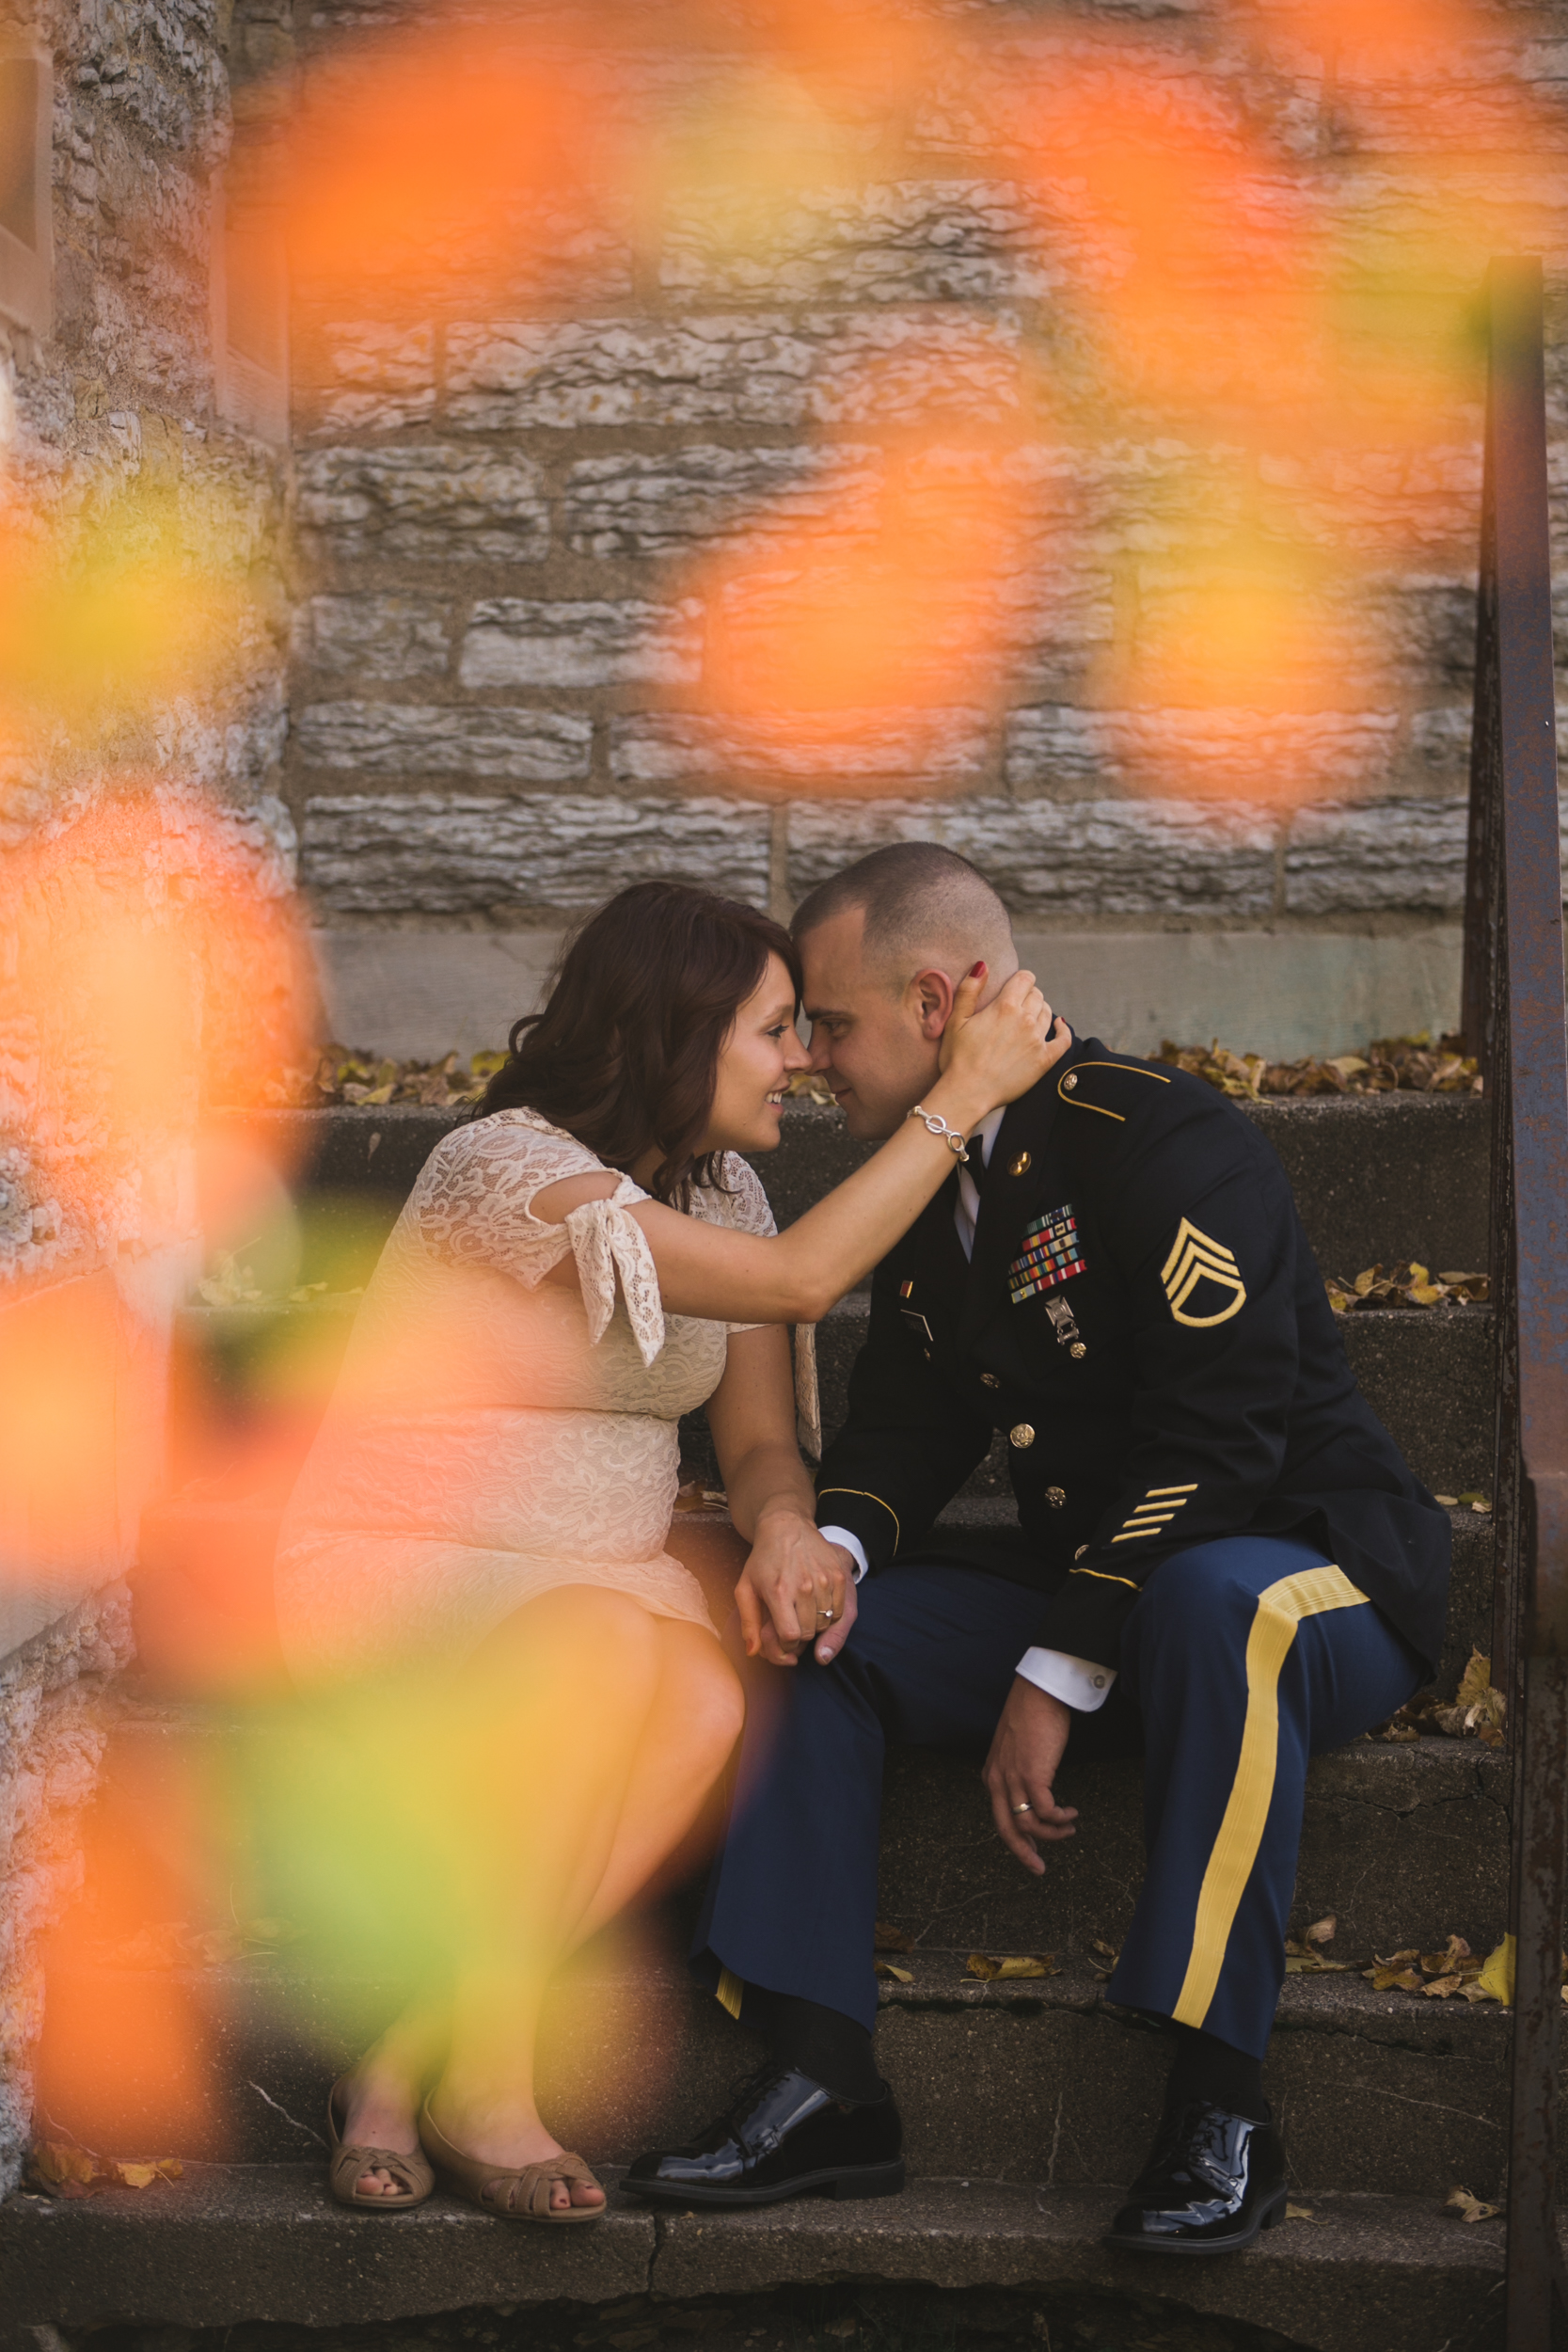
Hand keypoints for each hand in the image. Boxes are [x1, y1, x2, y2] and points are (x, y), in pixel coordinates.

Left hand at [736, 1514, 857, 1666]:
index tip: (781, 1637)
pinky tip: (816, 1604)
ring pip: (825, 1625)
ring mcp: (825, 1581)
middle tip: (790, 1625)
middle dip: (798, 1638)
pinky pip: (839, 1612)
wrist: (788, 1528)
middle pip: (808, 1633)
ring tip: (802, 1613)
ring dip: (814, 1627)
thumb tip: (753, 1653)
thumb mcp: (746, 1589)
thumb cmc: (763, 1560)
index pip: (790, 1636)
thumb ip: (748, 1624)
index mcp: (779, 1591)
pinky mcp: (838, 1577)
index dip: (785, 1645)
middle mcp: (804, 1587)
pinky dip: (828, 1615)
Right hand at [938, 967, 1071, 1117]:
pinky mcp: (1045, 1059)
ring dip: (1041, 1010)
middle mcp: (1025, 1019)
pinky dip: (1063, 1030)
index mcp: (1004, 1006)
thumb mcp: (955, 1020)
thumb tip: (982, 965)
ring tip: (1029, 1018)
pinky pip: (1064, 1039)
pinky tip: (1059, 1026)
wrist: (968, 1092)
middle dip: (1029, 995)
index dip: (1021, 980)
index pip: (1025, 978)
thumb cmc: (957, 1058)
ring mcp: (1037, 1039)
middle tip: (1018, 1006)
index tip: (1015, 987)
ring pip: (1048, 1013)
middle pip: (1037, 995)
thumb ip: (969, 990)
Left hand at [982, 1678, 1077, 1872]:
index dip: (1015, 1838)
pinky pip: (1045, 1811)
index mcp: (991, 1774)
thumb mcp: (1016, 1749)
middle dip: (1023, 1853)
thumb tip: (1035, 1790)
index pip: (999, 1817)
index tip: (1030, 1850)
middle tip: (1039, 1868)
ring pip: (1027, 1824)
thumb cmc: (1032, 1715)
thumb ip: (1018, 1770)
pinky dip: (1059, 1818)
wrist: (1038, 1692)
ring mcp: (1012, 1778)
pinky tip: (1071, 1813)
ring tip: (1069, 1829)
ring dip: (1051, 1833)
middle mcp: (996, 1780)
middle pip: (1005, 1830)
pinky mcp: (1032, 1775)